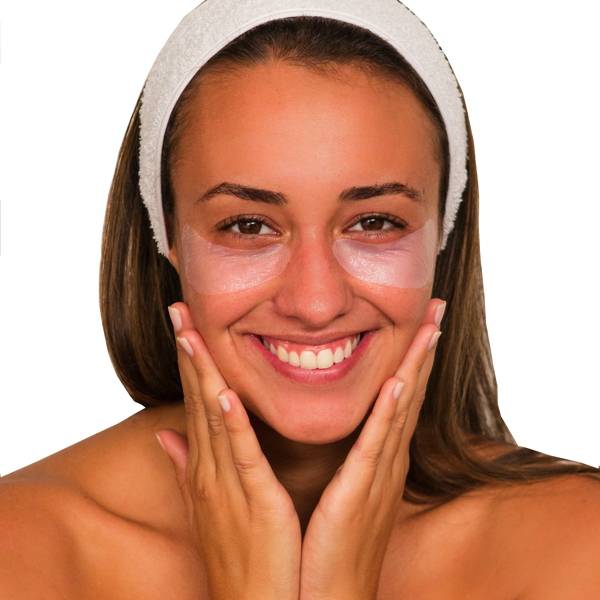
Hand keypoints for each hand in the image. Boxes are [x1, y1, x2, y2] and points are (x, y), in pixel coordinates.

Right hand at [157, 302, 301, 599]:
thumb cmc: (239, 552)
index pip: (194, 402)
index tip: (183, 325)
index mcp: (207, 466)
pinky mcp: (253, 500)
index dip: (187, 362)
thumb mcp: (209, 503)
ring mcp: (227, 483)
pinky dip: (230, 422)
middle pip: (196, 400)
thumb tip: (165, 433)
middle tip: (177, 309)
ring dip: (202, 373)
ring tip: (190, 333)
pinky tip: (224, 392)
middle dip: (186, 354)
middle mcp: (210, 469)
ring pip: (212, 417)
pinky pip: (241, 454)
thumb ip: (187, 463)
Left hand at [299, 299, 444, 599]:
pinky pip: (377, 444)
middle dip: (424, 349)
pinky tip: (399, 381)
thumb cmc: (328, 545)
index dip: (411, 357)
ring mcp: (379, 475)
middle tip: (437, 307)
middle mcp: (386, 460)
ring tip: (429, 326)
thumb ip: (346, 456)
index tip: (419, 321)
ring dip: (416, 366)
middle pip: (411, 393)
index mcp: (378, 458)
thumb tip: (343, 428)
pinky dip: (391, 411)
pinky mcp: (361, 492)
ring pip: (402, 409)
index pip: (399, 396)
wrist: (327, 599)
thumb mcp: (339, 490)